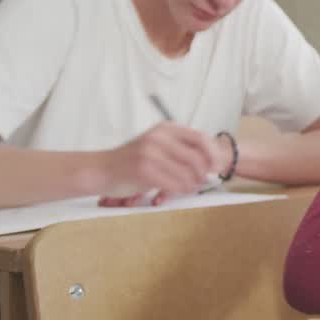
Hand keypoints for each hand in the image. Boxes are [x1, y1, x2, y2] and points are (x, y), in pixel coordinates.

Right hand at [95, 122, 222, 205]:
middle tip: (204, 180)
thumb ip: (180, 149)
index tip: (217, 165)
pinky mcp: (143, 170)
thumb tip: (211, 162)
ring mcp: (150, 153)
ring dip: (193, 184)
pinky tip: (181, 191)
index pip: (200, 138)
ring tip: (192, 187)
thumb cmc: (134, 160)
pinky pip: (173, 183)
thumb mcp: (157, 145)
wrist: (102, 169)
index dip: (212, 153)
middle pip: (196, 157)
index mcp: (165, 128)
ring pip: (186, 173)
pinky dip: (181, 190)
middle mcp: (159, 137)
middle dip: (204, 172)